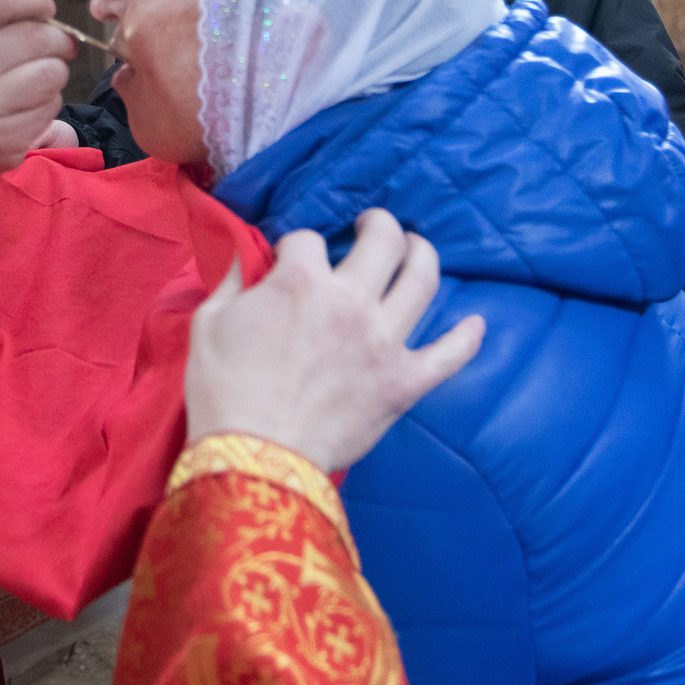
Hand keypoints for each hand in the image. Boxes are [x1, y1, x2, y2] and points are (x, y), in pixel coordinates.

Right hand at [0, 0, 75, 183]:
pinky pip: (50, 109)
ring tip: (37, 75)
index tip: (42, 7)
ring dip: (53, 71)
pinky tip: (27, 104)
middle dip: (54, 37)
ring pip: (51, 73)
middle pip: (36, 35)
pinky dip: (47, 102)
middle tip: (51, 44)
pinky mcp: (1, 142)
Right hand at [185, 208, 484, 472]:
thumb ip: (230, 280)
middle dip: (377, 224)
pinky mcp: (404, 383)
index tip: (289, 262)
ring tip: (417, 249)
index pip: (307, 240)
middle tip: (371, 226)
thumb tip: (243, 255)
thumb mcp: (208, 323)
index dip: (295, 247)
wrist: (254, 459)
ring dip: (423, 254)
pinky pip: (450, 355)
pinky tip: (476, 323)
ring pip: (423, 280)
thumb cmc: (222, 392)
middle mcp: (351, 302)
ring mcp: (385, 342)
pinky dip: (467, 337)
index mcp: (301, 282)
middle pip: (383, 240)